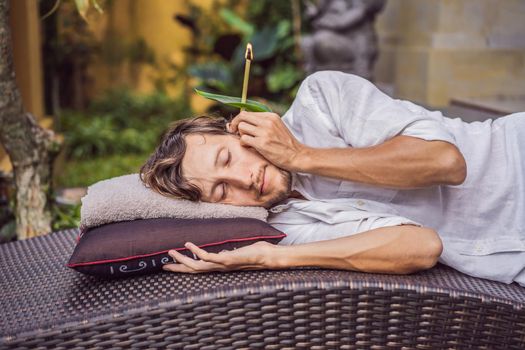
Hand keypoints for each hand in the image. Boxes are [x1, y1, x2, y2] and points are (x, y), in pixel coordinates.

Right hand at [162, 241, 278, 273]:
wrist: (268, 257)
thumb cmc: (255, 254)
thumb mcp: (237, 254)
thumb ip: (228, 254)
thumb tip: (221, 253)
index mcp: (220, 267)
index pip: (199, 269)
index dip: (185, 269)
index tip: (172, 266)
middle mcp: (219, 268)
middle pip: (194, 270)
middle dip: (179, 268)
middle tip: (164, 265)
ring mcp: (222, 265)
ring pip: (197, 265)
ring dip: (183, 259)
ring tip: (171, 252)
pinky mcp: (227, 260)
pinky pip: (208, 256)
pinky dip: (196, 251)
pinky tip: (188, 244)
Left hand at [228, 111, 306, 171]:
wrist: (296, 155)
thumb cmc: (286, 144)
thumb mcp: (277, 126)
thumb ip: (264, 123)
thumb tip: (246, 121)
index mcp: (271, 116)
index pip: (248, 112)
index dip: (239, 120)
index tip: (237, 127)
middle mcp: (267, 122)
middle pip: (242, 116)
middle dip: (235, 124)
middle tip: (235, 132)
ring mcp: (264, 132)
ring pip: (241, 127)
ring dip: (241, 135)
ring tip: (247, 141)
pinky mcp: (262, 143)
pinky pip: (243, 139)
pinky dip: (243, 143)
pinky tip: (250, 147)